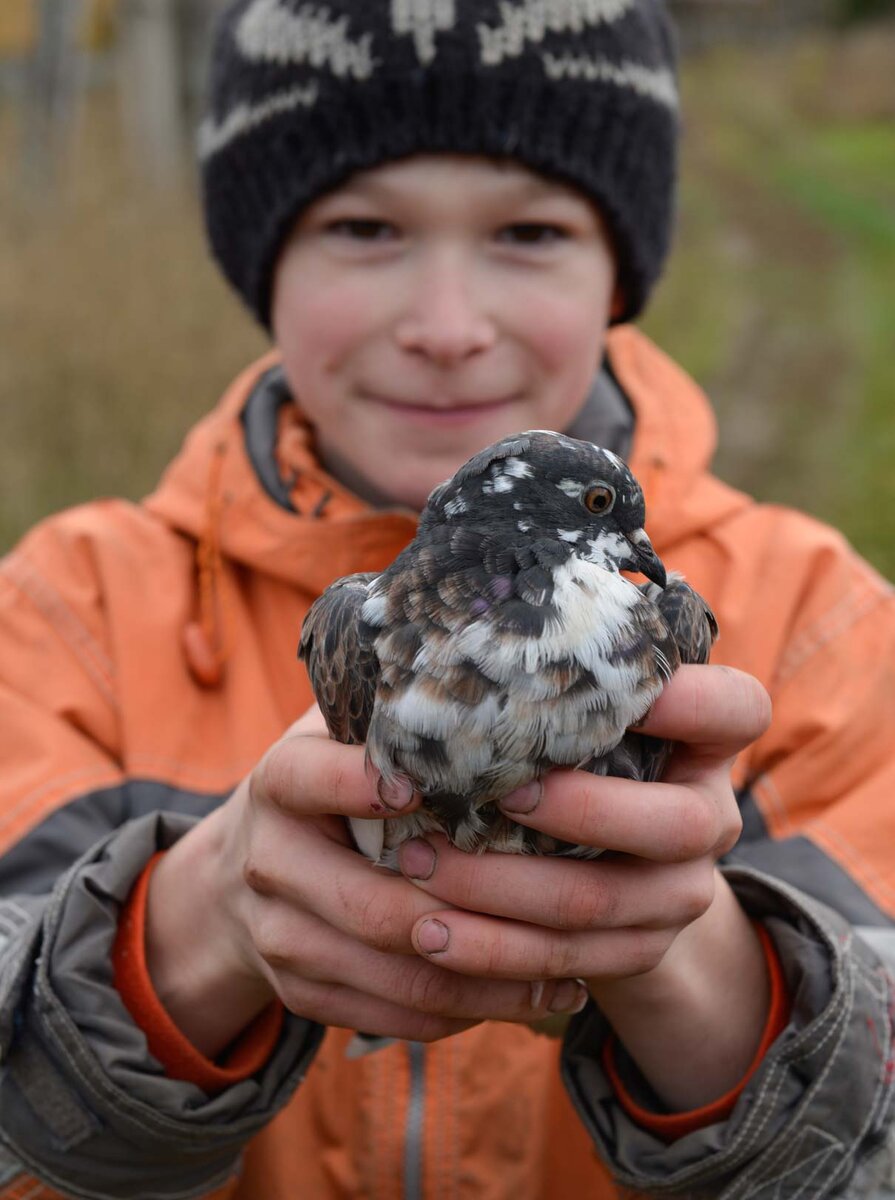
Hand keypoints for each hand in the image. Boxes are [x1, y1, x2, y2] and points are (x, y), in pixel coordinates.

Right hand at [145, 707, 584, 1056]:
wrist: (240, 878)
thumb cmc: (324, 785)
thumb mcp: (334, 733)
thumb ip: (388, 711)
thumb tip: (490, 661)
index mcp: (280, 782)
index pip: (311, 780)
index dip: (362, 785)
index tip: (423, 786)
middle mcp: (270, 861)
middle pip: (376, 908)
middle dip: (476, 916)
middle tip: (564, 911)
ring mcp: (281, 936)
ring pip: (395, 975)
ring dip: (490, 980)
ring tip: (569, 967)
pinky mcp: (301, 991)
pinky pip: (391, 1015)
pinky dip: (464, 1013)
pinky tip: (528, 994)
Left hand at [395, 664, 772, 1107]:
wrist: (606, 857)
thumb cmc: (574, 748)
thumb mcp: (586, 712)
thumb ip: (558, 682)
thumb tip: (454, 638)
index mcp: (708, 742)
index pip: (738, 711)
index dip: (693, 703)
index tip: (630, 696)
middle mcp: (710, 818)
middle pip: (674, 824)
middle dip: (580, 811)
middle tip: (496, 792)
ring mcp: (683, 892)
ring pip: (603, 901)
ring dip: (503, 888)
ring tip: (421, 864)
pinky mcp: (640, 949)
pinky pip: (568, 960)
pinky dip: (493, 949)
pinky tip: (431, 933)